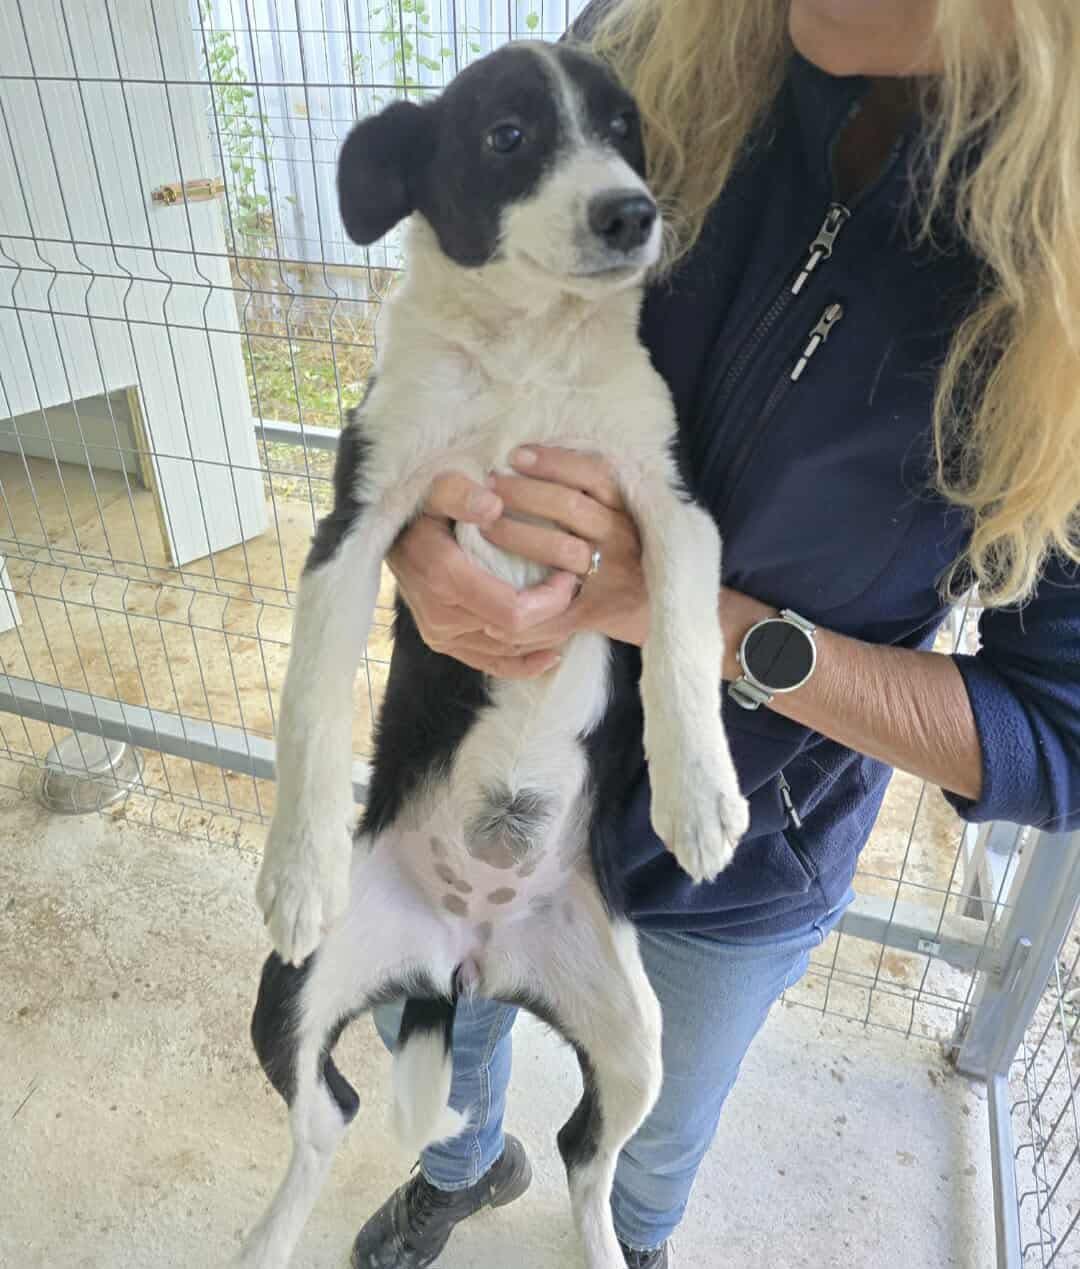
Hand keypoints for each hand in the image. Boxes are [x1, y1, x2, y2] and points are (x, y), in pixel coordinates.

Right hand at [387, 471, 579, 678]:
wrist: (389, 533)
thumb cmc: (421, 506)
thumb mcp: (435, 486)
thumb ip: (460, 493)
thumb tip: (492, 504)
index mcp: (444, 577)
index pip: (513, 611)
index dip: (551, 601)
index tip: (570, 576)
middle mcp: (441, 615)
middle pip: (515, 635)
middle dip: (554, 617)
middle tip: (578, 591)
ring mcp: (440, 634)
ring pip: (507, 651)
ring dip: (544, 636)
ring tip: (570, 613)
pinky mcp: (442, 642)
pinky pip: (489, 664)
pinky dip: (523, 664)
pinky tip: (551, 655)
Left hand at [481, 445, 649, 652]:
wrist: (658, 607)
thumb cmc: (628, 553)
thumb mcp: (621, 516)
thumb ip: (590, 493)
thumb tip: (533, 457)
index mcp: (627, 510)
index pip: (594, 475)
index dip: (554, 461)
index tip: (516, 455)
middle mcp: (622, 539)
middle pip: (570, 507)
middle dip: (524, 493)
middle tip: (489, 486)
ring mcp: (610, 576)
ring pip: (560, 548)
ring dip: (516, 534)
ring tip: (484, 525)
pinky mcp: (596, 610)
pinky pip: (556, 604)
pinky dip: (522, 599)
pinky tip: (492, 592)